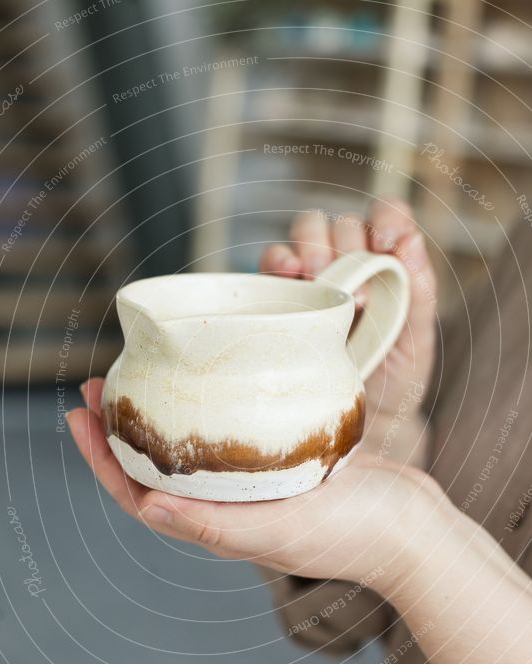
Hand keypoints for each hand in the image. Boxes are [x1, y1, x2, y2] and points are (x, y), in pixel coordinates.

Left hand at [67, 378, 443, 592]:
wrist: (412, 526)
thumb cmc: (352, 535)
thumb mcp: (279, 532)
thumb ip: (212, 524)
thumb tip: (143, 506)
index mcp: (218, 526)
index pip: (140, 494)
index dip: (102, 459)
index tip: (78, 414)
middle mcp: (230, 506)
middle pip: (158, 466)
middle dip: (122, 429)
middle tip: (99, 384)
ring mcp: (257, 483)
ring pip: (192, 447)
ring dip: (162, 414)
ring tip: (144, 376)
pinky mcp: (284, 461)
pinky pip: (233, 434)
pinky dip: (210, 407)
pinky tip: (210, 380)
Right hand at [259, 199, 436, 464]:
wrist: (361, 418)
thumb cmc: (396, 376)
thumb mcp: (418, 338)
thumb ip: (420, 289)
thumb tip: (410, 242)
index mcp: (389, 261)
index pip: (388, 215)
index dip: (387, 219)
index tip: (387, 246)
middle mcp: (351, 260)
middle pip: (343, 223)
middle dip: (347, 249)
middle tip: (356, 298)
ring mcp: (314, 275)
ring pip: (308, 230)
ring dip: (313, 248)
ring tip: (320, 283)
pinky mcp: (282, 295)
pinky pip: (273, 261)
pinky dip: (278, 260)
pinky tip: (289, 275)